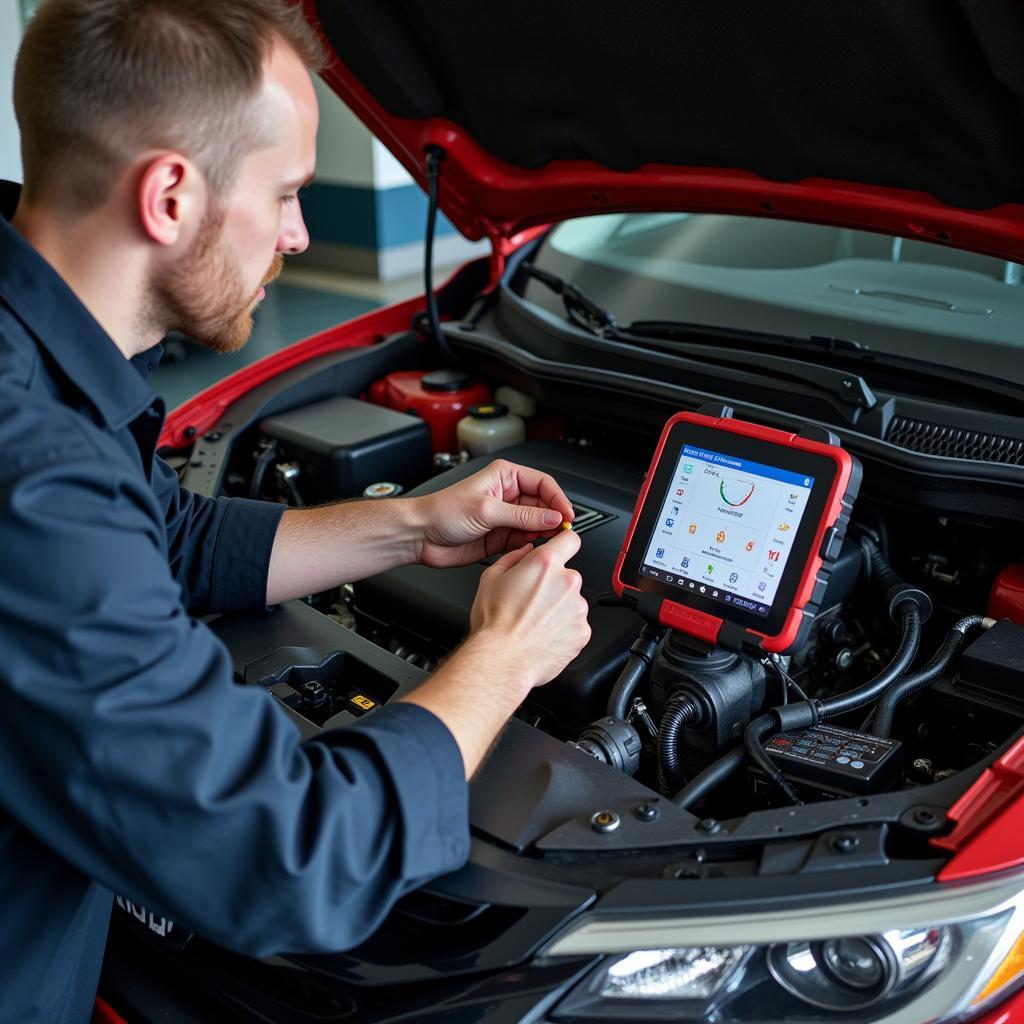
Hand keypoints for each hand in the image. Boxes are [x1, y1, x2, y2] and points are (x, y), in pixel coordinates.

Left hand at [415, 459, 574, 568]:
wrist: (420, 536)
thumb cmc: (442, 512)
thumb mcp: (486, 510)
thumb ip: (522, 516)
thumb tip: (552, 518)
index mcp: (505, 477)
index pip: (543, 484)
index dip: (558, 499)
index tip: (567, 516)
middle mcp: (508, 495)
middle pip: (543, 505)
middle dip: (552, 519)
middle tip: (560, 533)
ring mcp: (505, 517)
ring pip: (536, 524)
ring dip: (541, 534)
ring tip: (544, 541)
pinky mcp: (501, 536)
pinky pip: (524, 540)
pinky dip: (529, 545)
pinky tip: (528, 549)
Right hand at [468, 528, 590, 693]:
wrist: (501, 660)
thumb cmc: (494, 623)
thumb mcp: (491, 578)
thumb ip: (513, 558)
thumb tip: (525, 552)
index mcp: (545, 564)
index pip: (570, 539)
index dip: (564, 543)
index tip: (562, 550)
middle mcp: (567, 582)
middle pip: (568, 576)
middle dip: (553, 585)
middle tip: (532, 601)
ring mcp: (578, 608)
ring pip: (572, 601)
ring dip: (559, 608)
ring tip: (535, 622)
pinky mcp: (583, 631)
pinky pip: (576, 624)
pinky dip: (564, 628)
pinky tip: (544, 635)